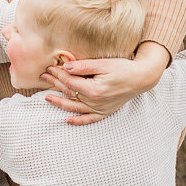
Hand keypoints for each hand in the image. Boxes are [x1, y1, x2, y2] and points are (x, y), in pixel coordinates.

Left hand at [40, 42, 170, 124]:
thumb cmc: (123, 68)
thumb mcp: (103, 64)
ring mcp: (100, 109)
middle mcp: (95, 102)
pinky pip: (89, 119)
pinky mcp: (105, 112)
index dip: (58, 74)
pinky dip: (78, 121)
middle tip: (44, 77)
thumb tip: (65, 67)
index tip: (49, 68)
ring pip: (75, 107)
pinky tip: (68, 120)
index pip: (70, 81)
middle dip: (55, 84)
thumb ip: (83, 66)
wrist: (141, 78)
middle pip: (70, 92)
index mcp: (94, 89)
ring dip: (60, 102)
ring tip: (47, 97)